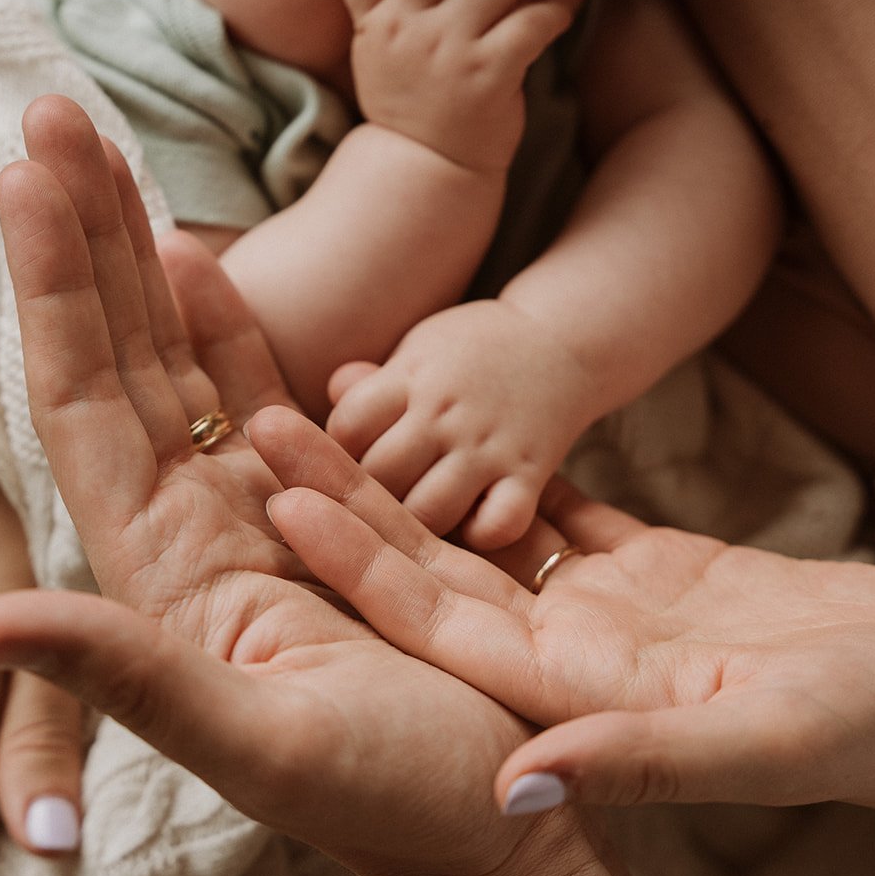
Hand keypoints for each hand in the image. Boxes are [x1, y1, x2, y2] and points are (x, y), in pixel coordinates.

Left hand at [0, 98, 543, 875]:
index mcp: (158, 576)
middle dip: (83, 239)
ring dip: (137, 263)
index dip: (55, 286)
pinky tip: (197, 257)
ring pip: (175, 366)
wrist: (491, 821)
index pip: (84, 402)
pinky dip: (224, 326)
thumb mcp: (262, 745)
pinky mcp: (312, 514)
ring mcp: (247, 516)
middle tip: (51, 116)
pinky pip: (254, 401)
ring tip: (106, 159)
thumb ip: (128, 682)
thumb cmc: (394, 796)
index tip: (28, 176)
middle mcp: (185, 534)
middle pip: (114, 359)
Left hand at [260, 418, 874, 840]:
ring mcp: (607, 611)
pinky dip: (502, 465)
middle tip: (263, 421)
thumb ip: (641, 763)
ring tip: (340, 399)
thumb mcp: (763, 745)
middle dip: (350, 497)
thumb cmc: (871, 728)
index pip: (433, 621)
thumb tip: (514, 791)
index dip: (353, 562)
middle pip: (433, 567)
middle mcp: (569, 652)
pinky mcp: (653, 571)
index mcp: (573, 692)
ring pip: (481, 530)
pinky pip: (555, 510)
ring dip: (409, 471)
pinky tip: (450, 414)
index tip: (278, 496)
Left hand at [327, 300, 599, 547]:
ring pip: (431, 510)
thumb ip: (369, 387)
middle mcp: (446, 413)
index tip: (343, 467)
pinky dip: (482, 536)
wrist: (561, 339)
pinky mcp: (531, 473)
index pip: (346, 426)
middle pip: (380, 474)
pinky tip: (469, 530)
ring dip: (414, 528)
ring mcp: (489, 445)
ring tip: (409, 532)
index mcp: (411, 377)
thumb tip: (313, 409)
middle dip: (362, 501)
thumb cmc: (470, 352)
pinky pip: (502, 522)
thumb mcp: (414, 348)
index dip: (331, 454)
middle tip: (364, 514)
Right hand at [343, 0, 570, 170]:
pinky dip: (552, 12)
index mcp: (374, 24)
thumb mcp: (383, 59)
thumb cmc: (417, 112)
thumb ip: (399, 11)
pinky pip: (532, 19)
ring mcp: (445, 51)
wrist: (429, 173)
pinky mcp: (487, 74)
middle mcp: (404, 30)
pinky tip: (554, 19)